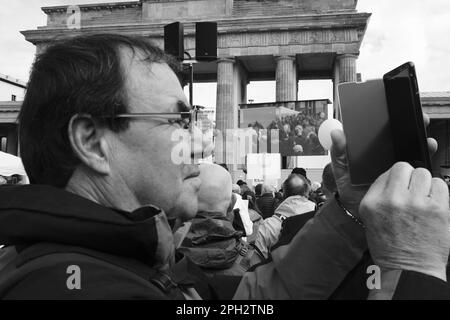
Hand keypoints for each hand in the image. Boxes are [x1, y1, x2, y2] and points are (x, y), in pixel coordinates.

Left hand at [330, 112, 437, 218]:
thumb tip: (336, 133)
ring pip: (411, 150)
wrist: (356, 210)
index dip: (390, 118)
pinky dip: (422, 160)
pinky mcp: (403, 178)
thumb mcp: (340, 168)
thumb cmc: (348, 187)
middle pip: (400, 137)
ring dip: (420, 142)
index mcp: (370, 149)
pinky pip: (415, 168)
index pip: (382, 130)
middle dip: (411, 127)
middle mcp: (385, 155)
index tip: (394, 110)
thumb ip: (338, 151)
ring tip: (423, 140)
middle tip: (417, 120)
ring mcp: (395, 166)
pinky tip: (424, 155)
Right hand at [359, 162, 449, 280]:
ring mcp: (415, 203)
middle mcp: (391, 200)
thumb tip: (394, 177)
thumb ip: (379, 195)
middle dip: (409, 178)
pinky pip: (440, 184)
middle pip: (403, 167)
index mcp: (372, 202)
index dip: (395, 180)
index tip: (399, 188)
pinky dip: (439, 192)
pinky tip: (433, 205)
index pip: (386, 172)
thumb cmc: (391, 247)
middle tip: (412, 193)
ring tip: (422, 200)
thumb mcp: (370, 219)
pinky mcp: (437, 208)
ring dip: (424, 184)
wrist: (409, 269)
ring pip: (423, 173)